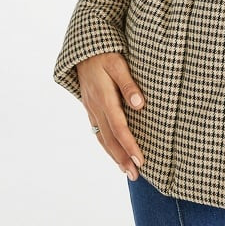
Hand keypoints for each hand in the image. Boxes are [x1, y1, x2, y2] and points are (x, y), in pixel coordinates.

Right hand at [76, 52, 144, 179]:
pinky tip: (113, 152)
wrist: (83, 49)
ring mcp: (91, 109)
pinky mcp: (90, 108)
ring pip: (102, 137)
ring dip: (114, 156)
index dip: (130, 145)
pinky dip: (106, 145)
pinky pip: (98, 131)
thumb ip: (129, 84)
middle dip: (122, 159)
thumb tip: (139, 104)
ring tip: (126, 171)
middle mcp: (95, 107)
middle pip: (109, 139)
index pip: (119, 128)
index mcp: (104, 98)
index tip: (140, 161)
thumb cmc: (105, 54)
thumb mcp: (118, 64)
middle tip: (135, 175)